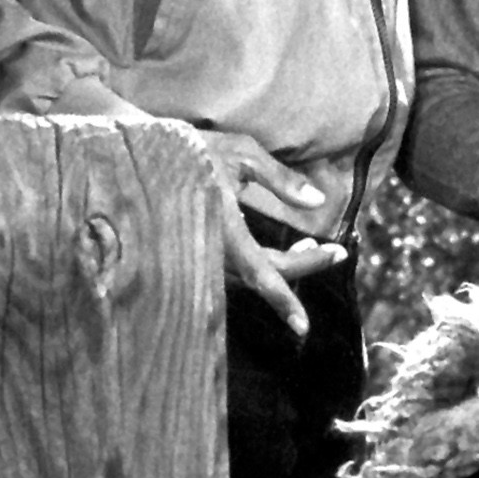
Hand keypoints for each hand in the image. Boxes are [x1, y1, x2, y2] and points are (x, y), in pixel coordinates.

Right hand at [176, 125, 345, 338]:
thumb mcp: (240, 153)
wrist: (139, 155)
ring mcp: (202, 254)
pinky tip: (289, 249)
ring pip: (252, 276)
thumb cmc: (191, 150)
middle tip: (339, 252)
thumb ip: (280, 179)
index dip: (282, 300)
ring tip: (314, 247)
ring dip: (288, 266)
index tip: (304, 327)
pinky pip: (238, 269)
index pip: (260, 270)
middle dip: (305, 267)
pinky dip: (266, 265)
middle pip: (265, 274)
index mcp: (220, 226)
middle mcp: (209, 249)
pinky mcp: (200, 252)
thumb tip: (318, 201)